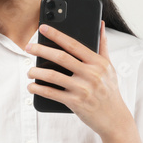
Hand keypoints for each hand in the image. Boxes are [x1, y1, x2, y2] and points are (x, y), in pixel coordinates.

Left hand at [25, 21, 129, 137]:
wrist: (114, 118)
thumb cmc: (110, 90)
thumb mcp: (109, 67)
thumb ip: (102, 45)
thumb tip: (100, 24)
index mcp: (98, 63)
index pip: (74, 44)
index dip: (57, 35)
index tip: (43, 28)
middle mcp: (91, 74)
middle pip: (61, 58)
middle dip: (41, 50)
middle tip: (28, 47)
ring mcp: (83, 89)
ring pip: (53, 76)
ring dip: (36, 72)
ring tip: (29, 70)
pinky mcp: (75, 103)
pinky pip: (52, 93)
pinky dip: (38, 89)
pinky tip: (31, 86)